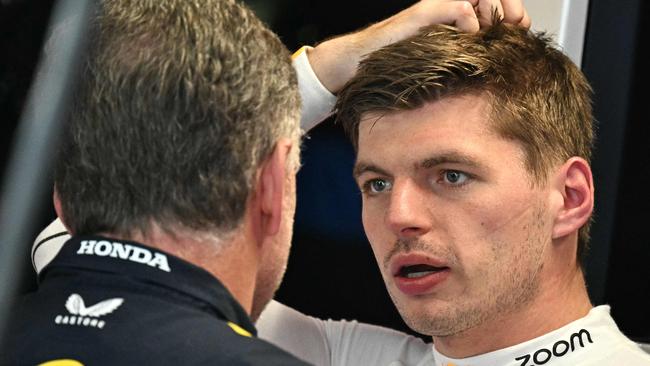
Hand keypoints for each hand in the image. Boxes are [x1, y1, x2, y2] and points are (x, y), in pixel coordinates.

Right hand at [308, 0, 529, 92]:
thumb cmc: (403, 67)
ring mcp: (438, 6)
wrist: (365, 63)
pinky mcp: (426, 11)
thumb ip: (471, 56)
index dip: (515, 15)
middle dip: (510, 12)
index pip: (498, 5)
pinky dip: (469, 24)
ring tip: (488, 35)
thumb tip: (504, 60)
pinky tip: (464, 39)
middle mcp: (450, 6)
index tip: (522, 30)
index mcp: (458, 18)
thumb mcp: (445, 63)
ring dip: (491, 16)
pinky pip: (461, 8)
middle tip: (515, 29)